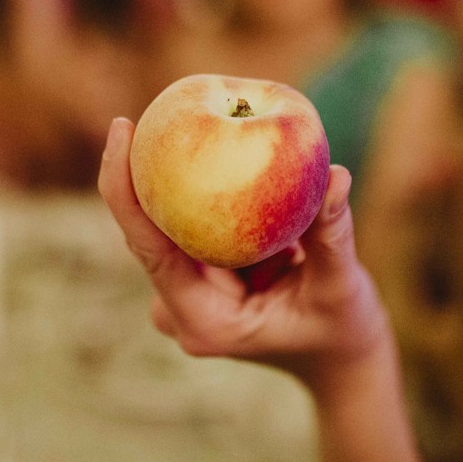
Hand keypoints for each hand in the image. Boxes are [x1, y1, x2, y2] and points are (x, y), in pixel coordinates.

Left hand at [97, 117, 389, 387]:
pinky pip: (195, 223)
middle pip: (149, 228)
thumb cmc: (342, 329)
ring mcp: (190, 295)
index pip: (149, 247)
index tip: (120, 128)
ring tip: (199, 118)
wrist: (339, 359)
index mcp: (204, 321)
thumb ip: (333, 233)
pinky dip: (208, 189)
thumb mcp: (342, 284)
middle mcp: (185, 308)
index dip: (123, 188)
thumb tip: (334, 174)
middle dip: (152, 166)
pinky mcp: (202, 278)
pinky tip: (219, 146)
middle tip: (167, 101)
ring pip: (172, 223)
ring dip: (187, 177)